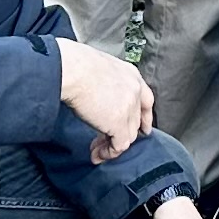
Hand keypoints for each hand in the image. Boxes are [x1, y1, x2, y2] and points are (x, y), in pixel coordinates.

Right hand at [57, 37, 154, 161]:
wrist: (73, 69)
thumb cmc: (75, 64)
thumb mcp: (99, 68)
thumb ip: (105, 84)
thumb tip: (95, 96)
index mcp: (131, 75)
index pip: (146, 100)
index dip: (144, 117)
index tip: (143, 130)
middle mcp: (135, 91)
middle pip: (135, 120)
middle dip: (122, 133)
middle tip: (105, 141)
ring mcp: (129, 108)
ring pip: (129, 135)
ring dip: (112, 145)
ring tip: (96, 149)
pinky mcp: (119, 123)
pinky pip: (119, 145)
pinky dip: (108, 153)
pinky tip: (97, 154)